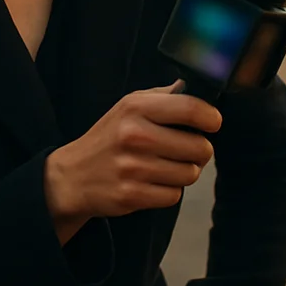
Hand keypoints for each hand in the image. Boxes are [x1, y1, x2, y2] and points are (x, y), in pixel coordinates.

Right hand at [43, 82, 220, 241]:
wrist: (73, 176)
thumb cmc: (108, 138)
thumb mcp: (128, 106)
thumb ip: (163, 97)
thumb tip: (196, 89)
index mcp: (136, 108)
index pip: (190, 109)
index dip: (210, 118)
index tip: (213, 123)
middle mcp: (135, 136)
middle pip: (199, 148)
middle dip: (199, 151)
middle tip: (186, 150)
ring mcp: (133, 168)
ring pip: (190, 174)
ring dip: (184, 172)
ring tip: (165, 166)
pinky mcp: (132, 195)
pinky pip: (174, 196)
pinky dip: (168, 191)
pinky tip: (153, 183)